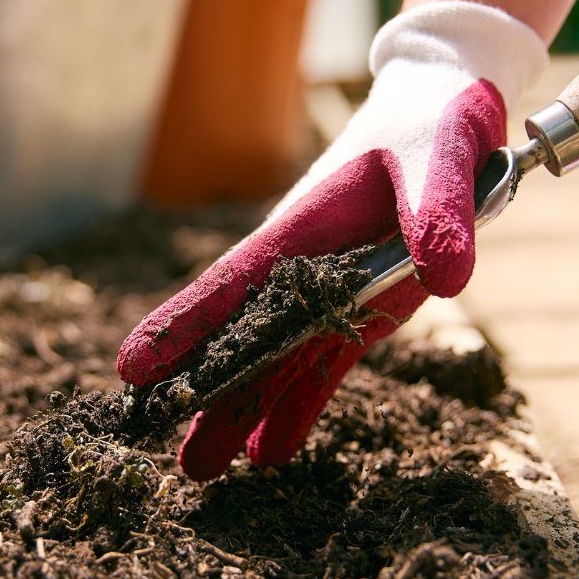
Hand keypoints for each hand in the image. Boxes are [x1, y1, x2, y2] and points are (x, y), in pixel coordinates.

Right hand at [117, 1, 546, 479]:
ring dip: (241, 409)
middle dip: (202, 388)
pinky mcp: (363, 307)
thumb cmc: (431, 123)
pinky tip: (271, 450)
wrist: (446, 110)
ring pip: (275, 358)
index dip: (187, 325)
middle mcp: (305, 265)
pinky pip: (324, 363)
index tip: (133, 367)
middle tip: (155, 442)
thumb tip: (443, 277)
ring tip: (201, 468)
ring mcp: (331, 289)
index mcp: (305, 225)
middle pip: (243, 334)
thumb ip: (440, 214)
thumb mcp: (440, 159)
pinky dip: (298, 405)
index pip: (234, 283)